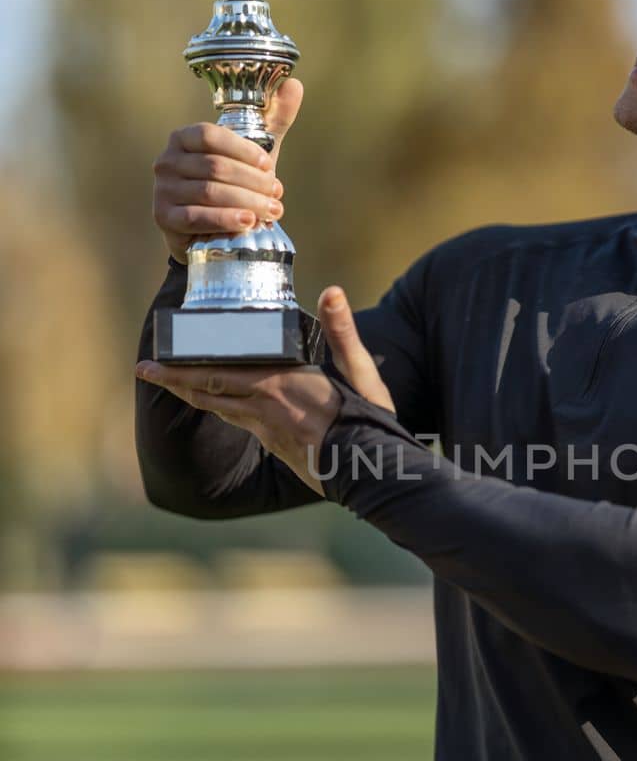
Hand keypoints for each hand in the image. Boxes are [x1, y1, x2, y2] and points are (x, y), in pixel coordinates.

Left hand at [134, 285, 395, 494]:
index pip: (220, 371)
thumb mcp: (360, 371)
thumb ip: (342, 330)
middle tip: (144, 371)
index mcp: (281, 383)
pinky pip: (237, 420)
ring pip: (218, 407)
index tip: (157, 359)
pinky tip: (216, 403)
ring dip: (191, 394)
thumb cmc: (367, 419)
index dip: (184, 366)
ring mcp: (267, 428)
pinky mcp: (274, 444)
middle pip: (209, 389)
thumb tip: (331, 290)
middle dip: (173, 380)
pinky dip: (218, 407)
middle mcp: (265, 405)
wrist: (370, 470)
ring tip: (169, 382)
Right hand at [152, 78, 303, 264]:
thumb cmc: (234, 185)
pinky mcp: (164, 217)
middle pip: (214, 167)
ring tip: (271, 211)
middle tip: (276, 195)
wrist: (211, 230)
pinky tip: (247, 223)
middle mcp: (167, 160)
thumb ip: (273, 121)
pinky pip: (196, 217)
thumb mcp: (254, 154)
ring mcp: (162, 190)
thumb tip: (294, 84)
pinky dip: (225, 219)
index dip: (242, 151)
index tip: (269, 166)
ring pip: (209, 193)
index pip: (210, 136)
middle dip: (252, 182)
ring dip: (246, 202)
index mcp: (184, 138)